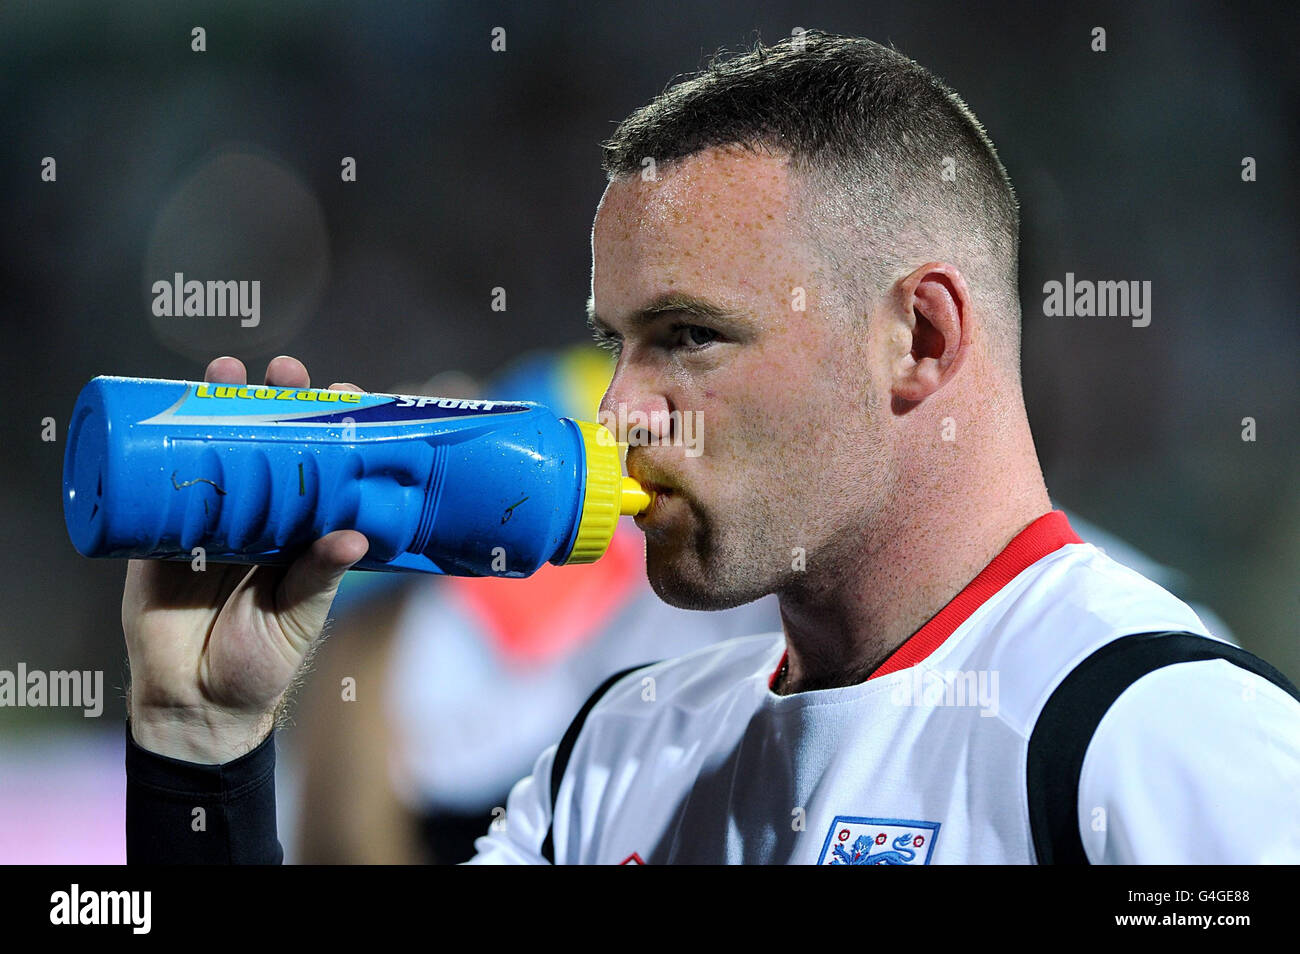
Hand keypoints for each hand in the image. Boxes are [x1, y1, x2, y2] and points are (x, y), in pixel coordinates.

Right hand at [122, 356, 369, 762]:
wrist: (196, 706)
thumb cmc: (261, 663)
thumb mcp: (299, 618)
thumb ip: (319, 576)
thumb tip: (353, 537)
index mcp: (299, 532)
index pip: (320, 469)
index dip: (330, 432)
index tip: (348, 396)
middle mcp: (257, 518)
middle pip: (266, 447)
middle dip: (274, 403)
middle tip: (288, 371)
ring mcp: (207, 522)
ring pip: (213, 453)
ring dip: (215, 407)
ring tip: (226, 369)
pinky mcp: (159, 535)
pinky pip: (160, 486)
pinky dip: (161, 450)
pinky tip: (165, 416)